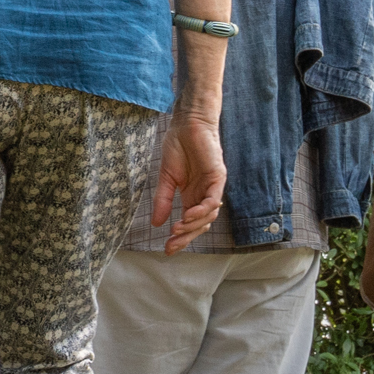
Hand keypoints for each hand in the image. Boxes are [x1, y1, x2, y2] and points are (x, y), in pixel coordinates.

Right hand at [151, 112, 226, 253]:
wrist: (186, 124)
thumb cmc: (178, 146)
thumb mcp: (166, 178)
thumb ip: (163, 200)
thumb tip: (156, 224)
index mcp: (192, 197)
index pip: (189, 224)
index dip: (180, 238)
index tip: (166, 249)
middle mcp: (204, 195)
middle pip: (200, 225)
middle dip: (186, 238)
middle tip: (171, 245)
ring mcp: (212, 187)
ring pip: (208, 216)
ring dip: (193, 225)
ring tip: (177, 228)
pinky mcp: (218, 177)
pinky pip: (213, 199)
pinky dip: (202, 210)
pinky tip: (188, 215)